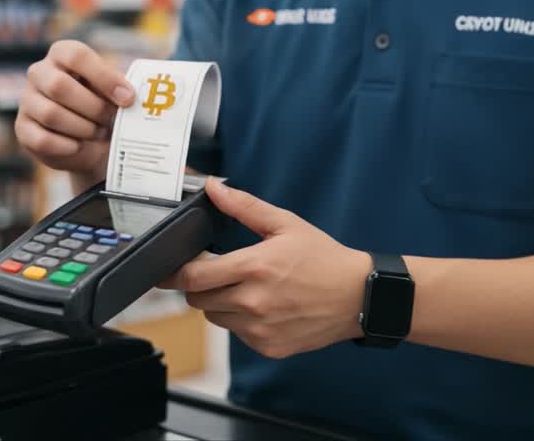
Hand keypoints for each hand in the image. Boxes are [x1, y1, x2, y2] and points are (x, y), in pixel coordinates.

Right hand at [16, 40, 133, 181]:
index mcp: (62, 54)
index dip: (104, 77)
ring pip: (51, 114)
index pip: (77, 56)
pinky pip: (42, 139)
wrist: (88, 140)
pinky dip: (67, 146)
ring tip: (97, 132)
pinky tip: (79, 145)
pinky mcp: (22, 128)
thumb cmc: (102, 106)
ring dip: (82, 128)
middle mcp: (39, 72)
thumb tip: (129, 96)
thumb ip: (120, 89)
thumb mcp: (112, 92)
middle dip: (92, 107)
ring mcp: (27, 100)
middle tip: (110, 119)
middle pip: (59, 86)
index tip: (128, 98)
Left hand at [163, 180, 371, 358]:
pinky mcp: (268, 346)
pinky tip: (263, 307)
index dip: (178, 272)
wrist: (359, 295)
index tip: (174, 266)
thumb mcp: (285, 224)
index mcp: (254, 267)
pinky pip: (237, 334)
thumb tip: (213, 187)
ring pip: (215, 318)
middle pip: (198, 299)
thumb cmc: (324, 258)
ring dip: (219, 303)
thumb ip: (244, 206)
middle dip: (200, 285)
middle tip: (218, 272)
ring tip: (245, 288)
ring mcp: (260, 328)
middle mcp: (253, 302)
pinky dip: (241, 321)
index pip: (193, 276)